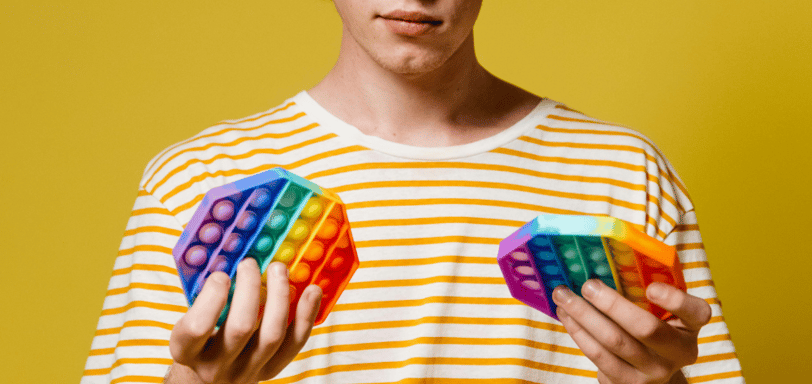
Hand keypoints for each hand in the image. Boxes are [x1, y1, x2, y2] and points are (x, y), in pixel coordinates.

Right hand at [168, 258, 322, 383]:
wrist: (208, 379)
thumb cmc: (199, 340)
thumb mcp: (189, 319)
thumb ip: (204, 296)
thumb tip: (229, 251)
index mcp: (186, 351)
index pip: (196, 329)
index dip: (211, 299)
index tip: (220, 275)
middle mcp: (216, 366)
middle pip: (240, 328)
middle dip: (250, 289)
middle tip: (251, 263)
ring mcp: (247, 371)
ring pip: (271, 335)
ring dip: (279, 297)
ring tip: (279, 268)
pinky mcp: (271, 370)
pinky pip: (294, 343)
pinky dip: (306, 315)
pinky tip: (312, 290)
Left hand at [552, 279, 710, 383]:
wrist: (652, 372)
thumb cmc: (653, 326)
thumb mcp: (663, 310)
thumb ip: (648, 286)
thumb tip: (607, 253)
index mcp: (691, 326)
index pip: (696, 312)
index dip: (675, 300)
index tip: (651, 288)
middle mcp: (678, 353)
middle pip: (645, 328)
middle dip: (611, 304)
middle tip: (587, 285)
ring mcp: (653, 372)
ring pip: (614, 342)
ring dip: (583, 315)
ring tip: (563, 295)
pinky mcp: (627, 383)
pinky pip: (598, 355)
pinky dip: (578, 332)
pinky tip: (566, 315)